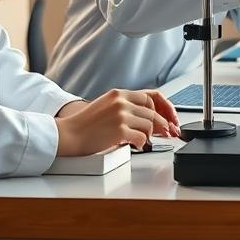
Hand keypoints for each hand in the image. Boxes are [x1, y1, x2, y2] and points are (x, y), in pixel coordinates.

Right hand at [55, 88, 180, 154]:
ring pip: (150, 125)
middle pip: (153, 112)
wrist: (68, 135)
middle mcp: (121, 102)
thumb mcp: (107, 106)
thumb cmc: (85, 125)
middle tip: (169, 133)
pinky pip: (142, 137)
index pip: (151, 97)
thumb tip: (151, 118)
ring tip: (144, 140)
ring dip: (150, 135)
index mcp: (119, 94)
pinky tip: (137, 145)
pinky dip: (143, 143)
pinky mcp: (119, 130)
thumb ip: (127, 107)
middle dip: (164, 124)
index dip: (165, 108)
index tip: (171, 118)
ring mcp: (121, 115)